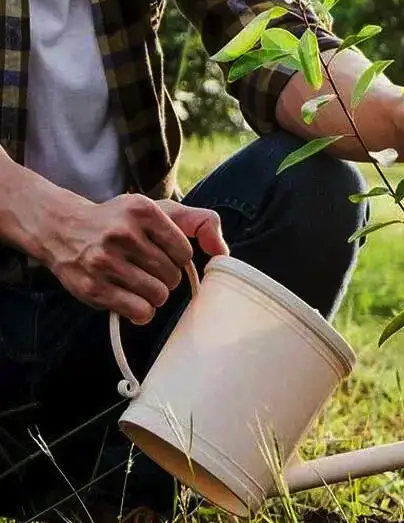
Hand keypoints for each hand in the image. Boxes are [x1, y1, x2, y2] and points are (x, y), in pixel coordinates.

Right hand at [38, 194, 227, 323]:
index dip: (177, 259)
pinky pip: (140, 312)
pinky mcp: (92, 287)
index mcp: (143, 211)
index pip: (185, 252)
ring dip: (154, 295)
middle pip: (172, 276)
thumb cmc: (120, 222)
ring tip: (137, 282)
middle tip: (145, 269)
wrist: (61, 227)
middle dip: (165, 278)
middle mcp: (122, 233)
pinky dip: (141, 311)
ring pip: (158, 296)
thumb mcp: (158, 210)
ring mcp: (104, 261)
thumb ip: (199, 222)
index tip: (161, 253)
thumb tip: (224, 252)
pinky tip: (130, 299)